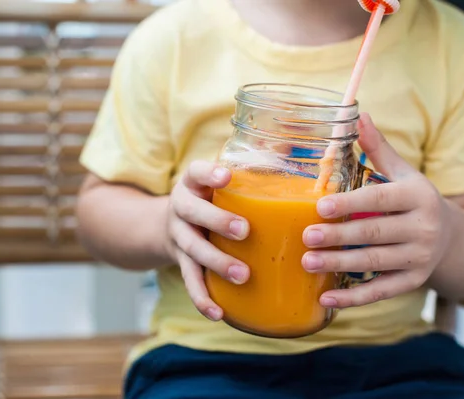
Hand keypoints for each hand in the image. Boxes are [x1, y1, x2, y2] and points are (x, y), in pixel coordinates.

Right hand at [167, 161, 249, 320]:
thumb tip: (294, 146)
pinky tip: (218, 313)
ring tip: (241, 275)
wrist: (169, 224)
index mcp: (193, 183)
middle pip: (193, 212)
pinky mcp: (181, 262)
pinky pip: (190, 281)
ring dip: (216, 262)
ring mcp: (179, 236)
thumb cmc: (211, 198)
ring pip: (192, 249)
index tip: (226, 177)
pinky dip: (202, 298)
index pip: (195, 172)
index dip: (209, 174)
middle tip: (244, 230)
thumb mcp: (221, 180)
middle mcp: (181, 208)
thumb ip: (254, 166)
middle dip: (217, 221)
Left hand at [302, 113, 451, 307]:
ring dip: (339, 265)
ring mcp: (420, 258)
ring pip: (375, 262)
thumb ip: (379, 148)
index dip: (351, 202)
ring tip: (307, 262)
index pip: (381, 198)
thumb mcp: (403, 172)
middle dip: (339, 236)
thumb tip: (358, 113)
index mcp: (417, 196)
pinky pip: (381, 291)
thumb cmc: (415, 200)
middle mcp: (424, 228)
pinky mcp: (413, 282)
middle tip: (305, 236)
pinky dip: (353, 299)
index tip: (321, 205)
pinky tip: (325, 300)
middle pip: (374, 232)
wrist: (454, 238)